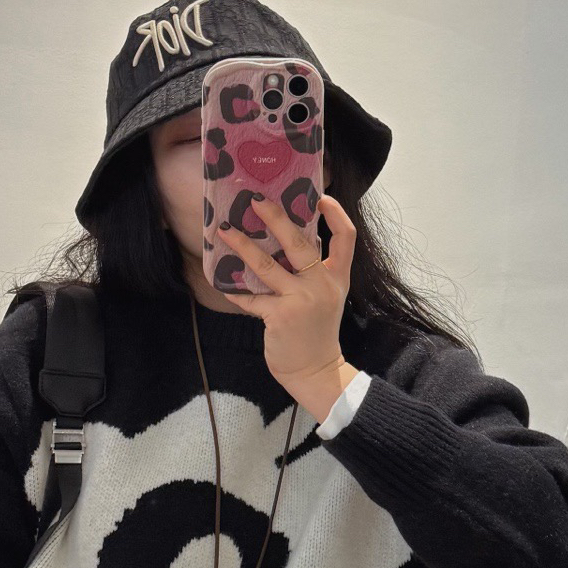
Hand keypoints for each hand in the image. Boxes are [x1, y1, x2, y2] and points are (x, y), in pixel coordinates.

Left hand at [217, 194, 358, 411]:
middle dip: (276, 218)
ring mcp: (301, 300)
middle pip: (299, 242)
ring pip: (267, 265)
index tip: (321, 196)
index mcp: (337, 277)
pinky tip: (221, 282)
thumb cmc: (316, 331)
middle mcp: (322, 285)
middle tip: (256, 200)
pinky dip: (235, 290)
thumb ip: (314, 272)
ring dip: (243, 246)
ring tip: (225, 231)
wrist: (316, 370)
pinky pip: (251, 297)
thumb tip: (285, 241)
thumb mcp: (326, 297)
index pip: (346, 238)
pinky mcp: (280, 316)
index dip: (336, 214)